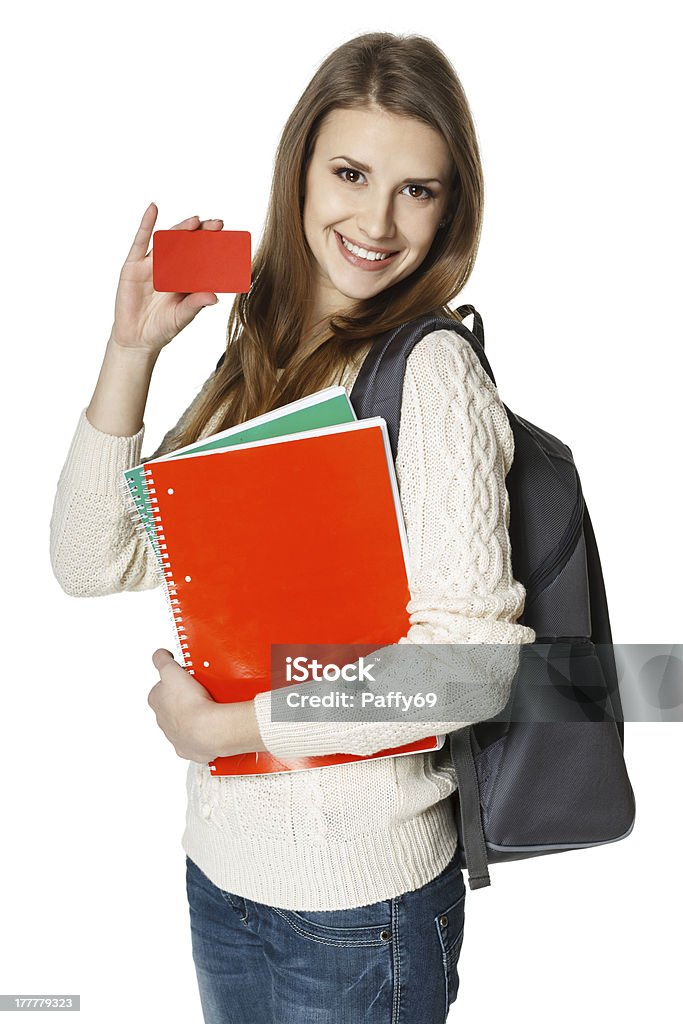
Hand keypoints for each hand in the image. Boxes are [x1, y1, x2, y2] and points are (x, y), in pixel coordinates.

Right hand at [110, 203, 223, 355]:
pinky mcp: (134, 265)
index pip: (202, 258)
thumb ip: (195, 305)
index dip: (213, 247)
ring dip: (181, 229)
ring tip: (194, 221)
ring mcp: (152, 265)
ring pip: (168, 241)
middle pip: (188, 245)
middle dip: (201, 233)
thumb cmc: (162, 329)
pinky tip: (153, 209)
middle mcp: (171, 268)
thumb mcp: (181, 317)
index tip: (227, 238)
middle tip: (217, 224)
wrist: (136, 339)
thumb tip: (214, 297)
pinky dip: (146, 224)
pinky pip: (140, 242)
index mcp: (186, 279)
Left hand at [147, 649, 266, 762]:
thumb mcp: (170, 670)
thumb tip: (159, 654)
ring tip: (209, 707)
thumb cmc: (188, 702)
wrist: (207, 728)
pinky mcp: (190, 748)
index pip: (160, 688)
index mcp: (155, 701)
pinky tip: (212, 725)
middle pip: (172, 706)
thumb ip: (161, 660)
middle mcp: (163, 720)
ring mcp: (176, 736)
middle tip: (199, 691)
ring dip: (193, 716)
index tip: (184, 678)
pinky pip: (196, 740)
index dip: (172, 681)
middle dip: (183, 699)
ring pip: (184, 724)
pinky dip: (203, 733)